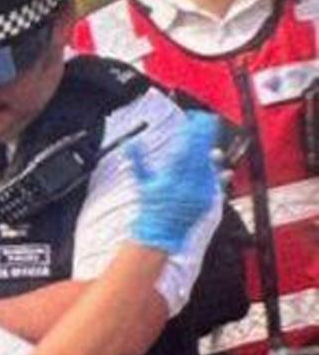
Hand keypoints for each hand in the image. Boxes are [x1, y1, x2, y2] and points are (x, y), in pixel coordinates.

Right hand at [126, 111, 219, 253]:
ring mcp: (199, 192)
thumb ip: (138, 161)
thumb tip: (130, 144)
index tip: (193, 119)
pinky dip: (219, 176)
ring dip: (212, 155)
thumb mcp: (142, 184)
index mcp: (171, 175)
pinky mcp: (206, 201)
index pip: (186, 146)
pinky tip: (224, 170)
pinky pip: (215, 185)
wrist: (158, 235)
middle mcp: (187, 182)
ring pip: (210, 167)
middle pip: (201, 151)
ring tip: (215, 149)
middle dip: (206, 135)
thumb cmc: (149, 211)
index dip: (192, 131)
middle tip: (210, 121)